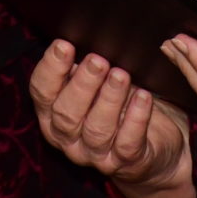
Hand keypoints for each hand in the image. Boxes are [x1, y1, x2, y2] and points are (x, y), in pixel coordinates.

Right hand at [29, 41, 195, 197]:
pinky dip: (135, 119)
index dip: (51, 68)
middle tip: (98, 60)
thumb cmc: (120, 101)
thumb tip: (88, 34)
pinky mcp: (125, 163)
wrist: (154, 145)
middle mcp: (67, 138)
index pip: (42, 92)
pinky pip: (127, 144)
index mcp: (52, 113)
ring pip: (96, 130)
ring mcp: (95, 155)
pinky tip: (144, 98)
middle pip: (66, 114)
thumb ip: (86, 66)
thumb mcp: (100, 82)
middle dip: (82, 85)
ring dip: (109, 100)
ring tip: (122, 76)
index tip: (65, 44)